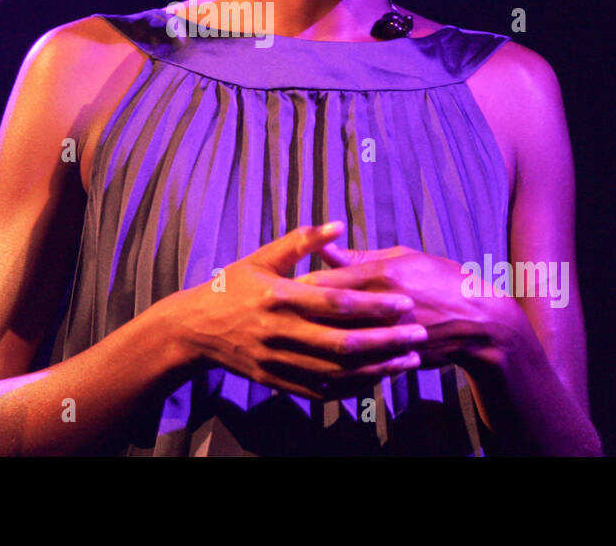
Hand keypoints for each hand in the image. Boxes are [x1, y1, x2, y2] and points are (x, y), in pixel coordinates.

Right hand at [158, 221, 430, 400]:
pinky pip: (322, 390)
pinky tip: (378, 380)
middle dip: (387, 340)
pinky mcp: (277, 382)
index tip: (405, 302)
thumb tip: (338, 225)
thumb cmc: (232, 287)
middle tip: (420, 334)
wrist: (195, 329)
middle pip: (344, 342)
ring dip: (378, 368)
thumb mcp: (262, 257)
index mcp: (279, 297)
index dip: (373, 304)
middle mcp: (280, 333)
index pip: (336, 303)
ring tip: (410, 361)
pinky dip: (353, 389)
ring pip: (338, 372)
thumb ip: (301, 242)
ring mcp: (278, 362)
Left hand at [296, 243, 526, 373]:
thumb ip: (359, 258)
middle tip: (280, 315)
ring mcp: (387, 338)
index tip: (280, 287)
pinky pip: (355, 368)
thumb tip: (324, 250)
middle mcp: (380, 308)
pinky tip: (321, 363)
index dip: (296, 286)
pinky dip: (336, 366)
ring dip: (312, 343)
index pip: (321, 281)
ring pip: (334, 345)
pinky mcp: (393, 360)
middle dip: (297, 316)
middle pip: (321, 315)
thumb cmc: (441, 280)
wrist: (481, 323)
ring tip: (296, 336)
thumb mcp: (403, 258)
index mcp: (379, 276)